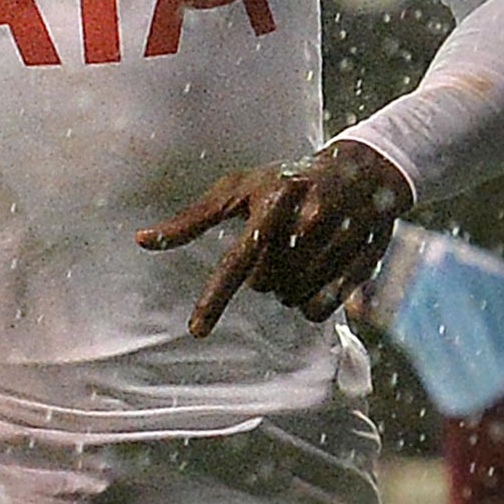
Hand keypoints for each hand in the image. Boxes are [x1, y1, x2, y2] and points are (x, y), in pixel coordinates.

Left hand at [136, 140, 411, 335]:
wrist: (362, 172)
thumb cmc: (285, 181)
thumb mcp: (239, 188)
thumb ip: (193, 218)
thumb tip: (140, 239)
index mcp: (275, 198)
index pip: (238, 258)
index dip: (215, 296)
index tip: (197, 331)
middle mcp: (310, 217)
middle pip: (265, 284)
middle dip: (264, 273)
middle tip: (278, 245)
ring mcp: (341, 240)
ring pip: (291, 298)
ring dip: (286, 287)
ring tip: (298, 255)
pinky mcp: (362, 263)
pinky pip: (320, 309)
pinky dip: (310, 303)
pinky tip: (316, 275)